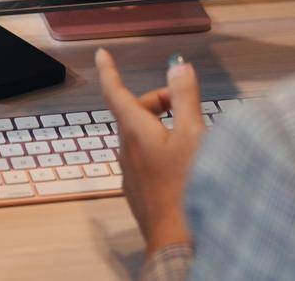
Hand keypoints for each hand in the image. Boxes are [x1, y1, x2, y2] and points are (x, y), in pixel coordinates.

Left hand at [97, 48, 204, 253]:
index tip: (102, 55)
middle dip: (157, 101)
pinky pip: (144, 158)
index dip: (109, 71)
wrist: (178, 239)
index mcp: (134, 130)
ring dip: (160, 126)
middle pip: (134, 112)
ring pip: (139, 136)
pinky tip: (182, 162)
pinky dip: (159, 148)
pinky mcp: (138, 191)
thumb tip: (178, 66)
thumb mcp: (193, 134)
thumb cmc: (186, 186)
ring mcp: (130, 172)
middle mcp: (126, 149)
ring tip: (189, 135)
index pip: (115, 92)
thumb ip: (185, 97)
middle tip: (185, 105)